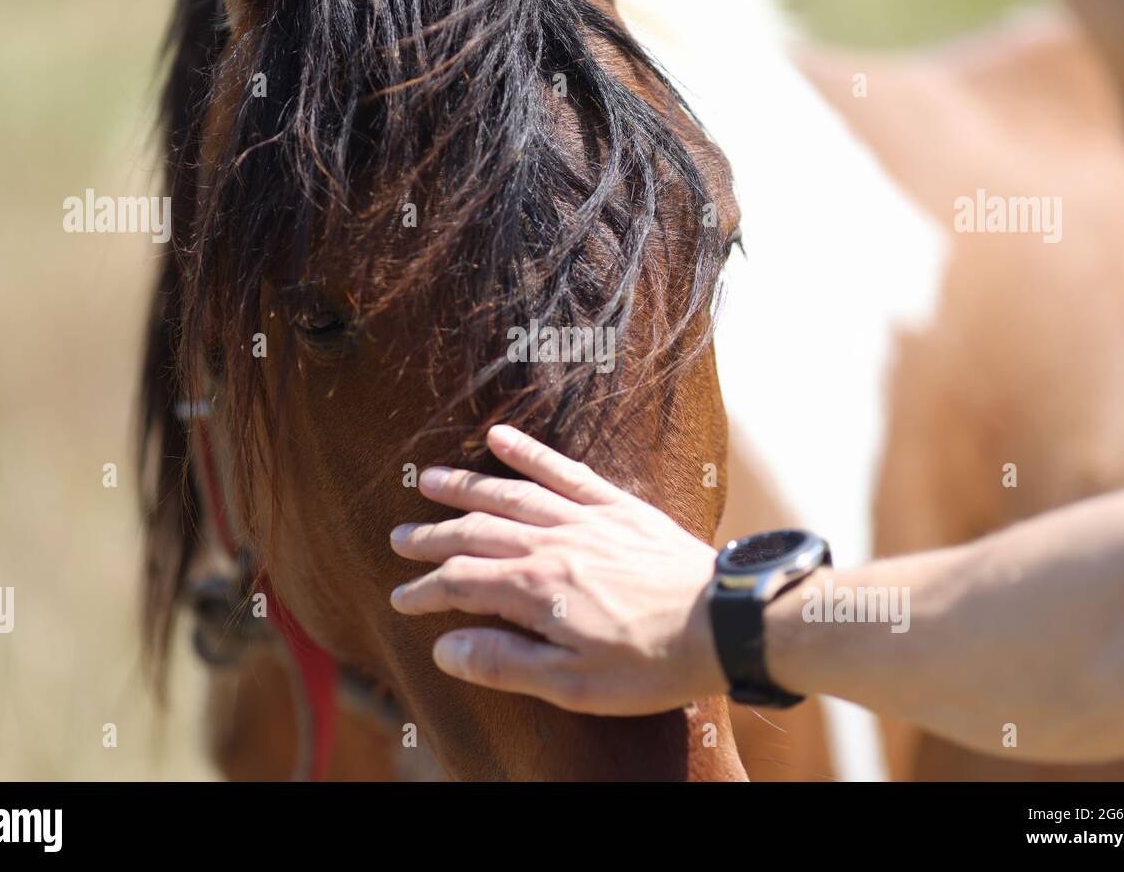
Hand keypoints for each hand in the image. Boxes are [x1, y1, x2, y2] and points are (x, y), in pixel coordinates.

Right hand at [389, 425, 728, 714]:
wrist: (725, 623)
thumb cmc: (651, 664)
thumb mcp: (573, 685)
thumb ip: (504, 662)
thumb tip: (445, 646)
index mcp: (535, 589)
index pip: (460, 583)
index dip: (425, 591)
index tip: (401, 599)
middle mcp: (552, 544)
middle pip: (476, 532)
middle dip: (432, 536)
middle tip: (399, 538)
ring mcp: (585, 519)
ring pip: (510, 495)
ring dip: (466, 487)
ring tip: (428, 480)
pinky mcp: (618, 506)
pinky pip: (565, 470)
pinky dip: (530, 452)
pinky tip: (500, 437)